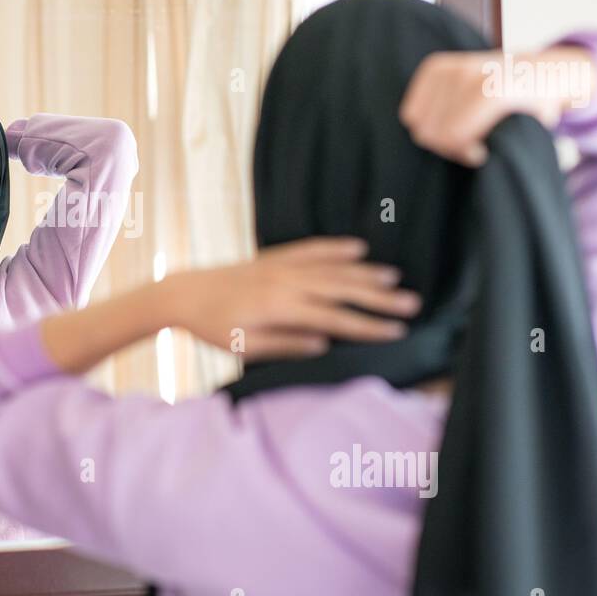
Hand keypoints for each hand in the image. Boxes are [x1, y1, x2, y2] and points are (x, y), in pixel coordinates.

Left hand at [166, 237, 421, 361]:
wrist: (183, 293)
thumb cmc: (213, 327)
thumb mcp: (246, 347)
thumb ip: (286, 344)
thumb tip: (324, 344)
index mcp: (282, 308)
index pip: (336, 318)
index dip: (369, 325)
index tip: (398, 331)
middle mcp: (287, 282)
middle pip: (343, 289)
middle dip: (380, 297)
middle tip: (413, 303)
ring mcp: (281, 266)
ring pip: (332, 267)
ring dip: (365, 272)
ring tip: (395, 278)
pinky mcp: (273, 257)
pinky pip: (310, 249)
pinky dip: (335, 248)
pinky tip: (358, 248)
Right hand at [399, 46, 595, 165]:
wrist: (535, 71)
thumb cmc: (532, 108)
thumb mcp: (530, 130)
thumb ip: (502, 145)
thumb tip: (475, 155)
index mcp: (495, 89)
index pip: (452, 134)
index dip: (463, 153)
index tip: (482, 154)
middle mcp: (467, 72)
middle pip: (430, 131)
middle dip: (447, 146)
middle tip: (471, 145)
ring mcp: (449, 67)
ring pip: (416, 122)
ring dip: (437, 134)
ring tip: (461, 132)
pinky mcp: (434, 66)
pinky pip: (411, 109)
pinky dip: (425, 119)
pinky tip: (447, 119)